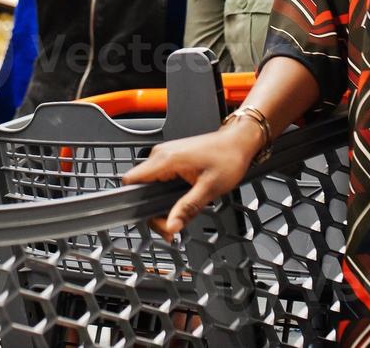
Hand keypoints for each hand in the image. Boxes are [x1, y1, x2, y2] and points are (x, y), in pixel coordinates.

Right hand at [121, 124, 258, 239]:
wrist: (238, 142)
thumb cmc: (227, 158)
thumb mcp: (209, 188)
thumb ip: (187, 209)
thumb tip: (171, 226)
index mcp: (166, 160)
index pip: (131, 180)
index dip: (136, 204)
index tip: (153, 219)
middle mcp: (161, 155)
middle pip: (139, 187)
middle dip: (152, 211)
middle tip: (171, 228)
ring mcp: (165, 156)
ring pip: (149, 185)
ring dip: (159, 204)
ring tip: (178, 218)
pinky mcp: (171, 159)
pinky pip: (158, 180)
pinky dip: (164, 195)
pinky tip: (180, 203)